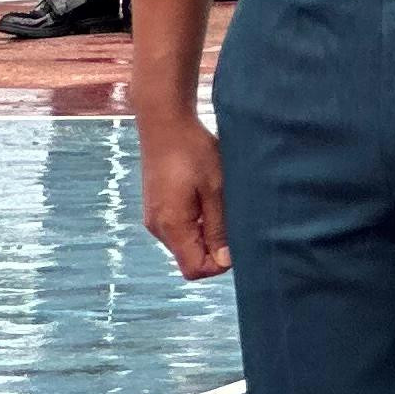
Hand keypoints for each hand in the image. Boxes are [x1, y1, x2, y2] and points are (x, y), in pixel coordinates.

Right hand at [140, 114, 229, 281]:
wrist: (165, 124)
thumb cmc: (193, 151)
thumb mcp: (215, 188)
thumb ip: (219, 226)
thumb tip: (225, 261)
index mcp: (172, 227)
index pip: (194, 269)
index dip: (219, 263)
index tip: (238, 238)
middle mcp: (158, 228)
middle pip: (190, 257)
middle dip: (215, 247)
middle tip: (234, 217)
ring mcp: (155, 218)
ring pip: (186, 242)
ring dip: (207, 231)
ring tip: (222, 202)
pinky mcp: (158, 206)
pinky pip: (180, 227)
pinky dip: (197, 220)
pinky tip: (209, 196)